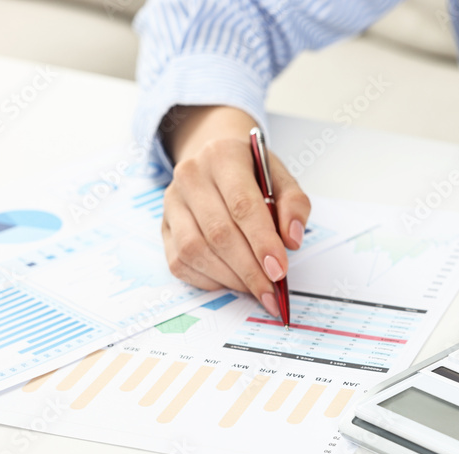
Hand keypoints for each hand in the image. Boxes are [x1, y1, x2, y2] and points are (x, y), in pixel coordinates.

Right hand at [159, 106, 310, 316]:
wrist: (213, 160)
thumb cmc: (251, 173)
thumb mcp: (281, 178)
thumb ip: (294, 205)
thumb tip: (292, 241)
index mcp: (223, 156)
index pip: (242, 205)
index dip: (262, 242)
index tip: (279, 270)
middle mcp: (191, 176)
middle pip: (219, 233)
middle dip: (249, 270)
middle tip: (271, 291)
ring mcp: (172, 202)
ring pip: (196, 251)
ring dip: (230, 278)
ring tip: (254, 287)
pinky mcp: (163, 226)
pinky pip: (181, 263)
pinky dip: (209, 279)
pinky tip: (230, 279)